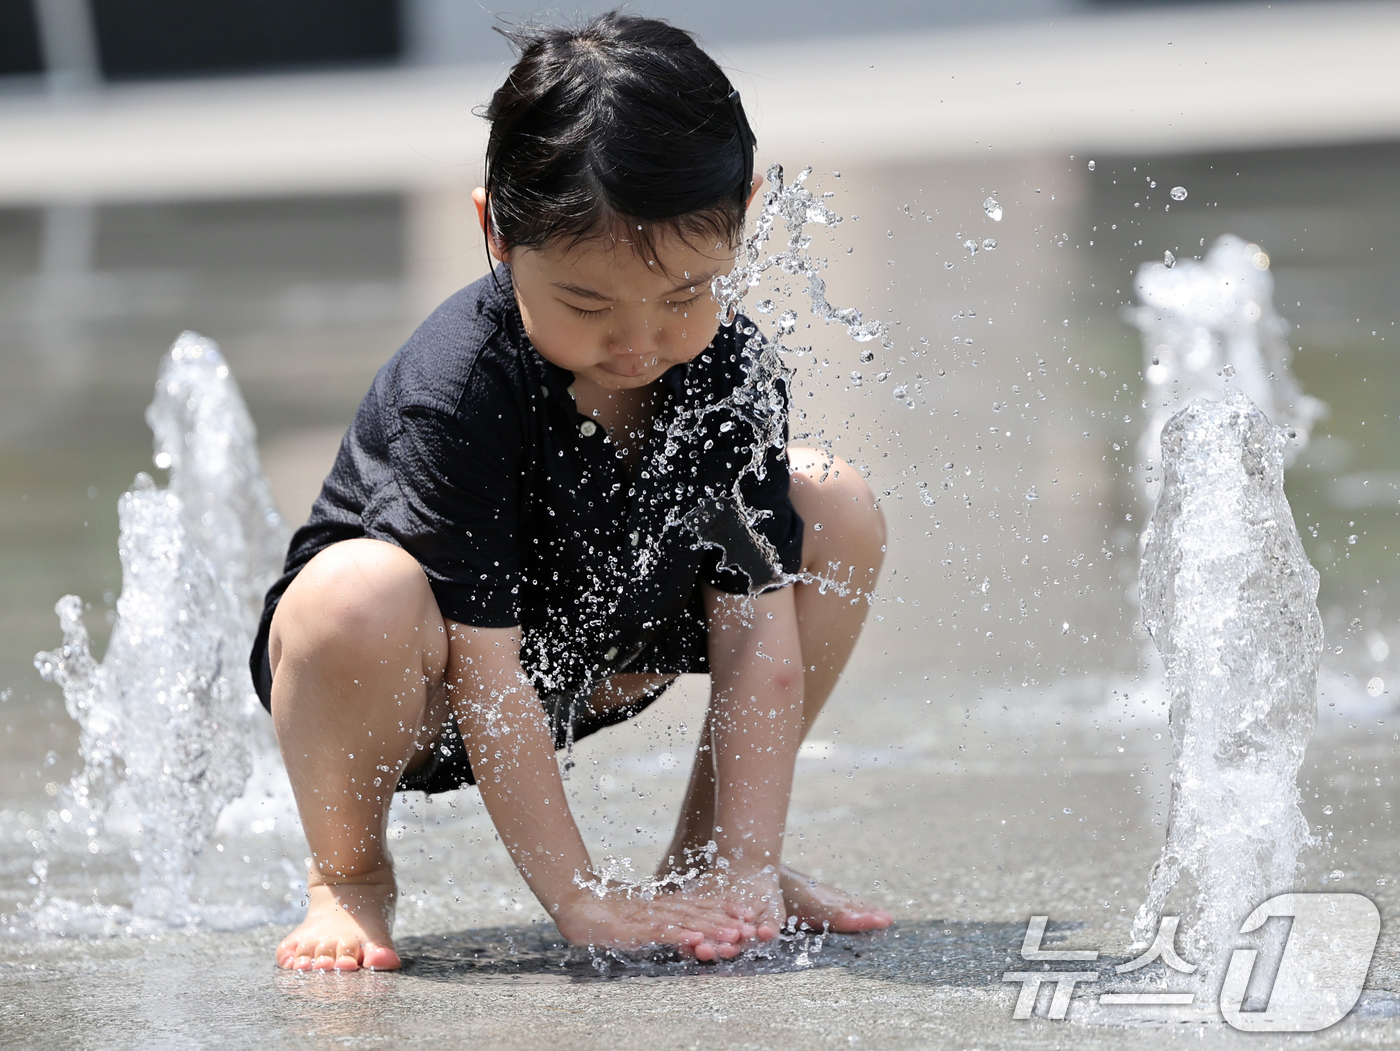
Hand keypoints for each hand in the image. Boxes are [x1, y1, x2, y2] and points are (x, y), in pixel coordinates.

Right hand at [552, 886, 757, 961]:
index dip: (720, 910)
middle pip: (696, 914)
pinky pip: (658, 930)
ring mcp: (646, 916)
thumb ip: (651, 917)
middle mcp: (657, 908)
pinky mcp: (632, 926)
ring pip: (683, 922)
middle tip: (749, 927)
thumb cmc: (600, 908)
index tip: (743, 914)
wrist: (573, 898)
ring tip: (733, 934)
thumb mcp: (632, 913)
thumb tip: (672, 922)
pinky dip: (677, 934)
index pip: (695, 906)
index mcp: (660, 904)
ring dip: (709, 928)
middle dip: (724, 921)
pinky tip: (693, 938)